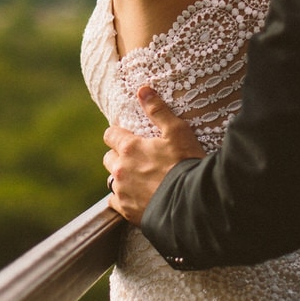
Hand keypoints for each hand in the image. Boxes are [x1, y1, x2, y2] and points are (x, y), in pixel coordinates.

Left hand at [102, 86, 205, 223]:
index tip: (127, 136)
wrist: (191, 203)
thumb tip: (142, 90)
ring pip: (111, 180)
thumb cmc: (186, 164)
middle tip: (136, 158)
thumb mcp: (177, 131)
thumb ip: (158, 110)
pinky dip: (122, 199)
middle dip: (118, 156)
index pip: (110, 134)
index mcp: (129, 147)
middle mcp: (120, 169)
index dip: (118, 134)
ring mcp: (122, 191)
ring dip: (121, 177)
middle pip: (108, 158)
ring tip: (138, 178)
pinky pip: (114, 202)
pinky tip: (135, 197)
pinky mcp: (126, 210)